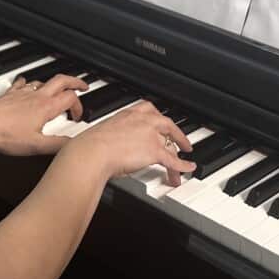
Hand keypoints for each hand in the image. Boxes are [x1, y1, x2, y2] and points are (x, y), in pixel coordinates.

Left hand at [0, 74, 88, 155]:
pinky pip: (23, 83)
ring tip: (58, 90)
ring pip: (44, 81)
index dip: (79, 107)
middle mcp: (37, 96)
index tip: (76, 118)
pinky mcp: (11, 94)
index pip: (71, 98)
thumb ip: (58, 145)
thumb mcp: (36, 146)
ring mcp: (23, 93)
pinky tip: (27, 86)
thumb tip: (73, 143)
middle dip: (75, 81)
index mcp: (46, 107)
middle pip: (61, 80)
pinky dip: (29, 83)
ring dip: (54, 84)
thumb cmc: (6, 135)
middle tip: (82, 86)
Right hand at [65, 101, 194, 186]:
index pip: (149, 110)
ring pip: (170, 145)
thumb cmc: (89, 147)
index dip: (158, 118)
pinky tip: (188, 168)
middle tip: (180, 141)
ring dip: (177, 155)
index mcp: (128, 114)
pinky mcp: (155, 151)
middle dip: (176, 134)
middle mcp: (142, 121)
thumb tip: (91, 146)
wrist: (93, 153)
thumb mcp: (99, 134)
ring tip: (182, 163)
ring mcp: (151, 135)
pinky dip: (183, 166)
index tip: (160, 122)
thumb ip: (108, 137)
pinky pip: (174, 160)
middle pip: (167, 125)